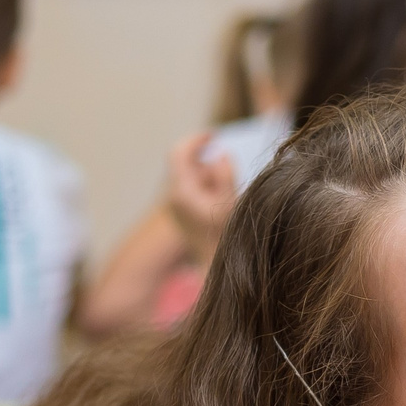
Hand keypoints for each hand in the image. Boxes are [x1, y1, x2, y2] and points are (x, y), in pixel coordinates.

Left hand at [165, 134, 237, 263]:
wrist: (215, 269)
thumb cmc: (225, 238)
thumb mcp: (231, 203)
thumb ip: (225, 174)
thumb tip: (221, 154)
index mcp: (182, 192)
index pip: (179, 152)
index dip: (196, 140)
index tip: (215, 136)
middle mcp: (174, 198)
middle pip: (186, 164)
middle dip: (208, 163)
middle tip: (228, 176)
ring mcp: (177, 206)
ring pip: (192, 177)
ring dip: (210, 176)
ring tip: (227, 195)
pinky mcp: (183, 214)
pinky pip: (193, 190)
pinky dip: (208, 188)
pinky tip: (221, 203)